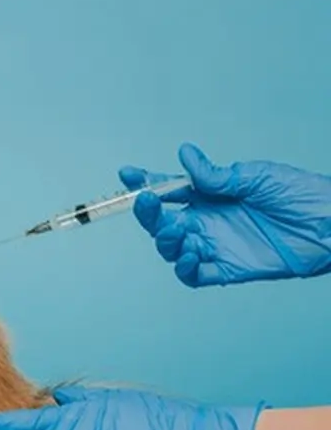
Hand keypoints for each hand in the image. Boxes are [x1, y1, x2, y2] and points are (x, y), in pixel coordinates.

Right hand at [121, 143, 330, 286]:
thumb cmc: (302, 195)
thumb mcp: (257, 177)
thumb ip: (216, 175)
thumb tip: (184, 154)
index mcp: (211, 195)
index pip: (170, 189)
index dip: (146, 182)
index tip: (128, 174)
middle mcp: (208, 220)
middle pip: (162, 221)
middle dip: (148, 213)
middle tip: (147, 202)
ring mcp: (216, 245)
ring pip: (172, 248)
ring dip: (164, 241)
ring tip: (176, 232)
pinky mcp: (229, 269)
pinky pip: (195, 275)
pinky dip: (184, 268)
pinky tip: (190, 255)